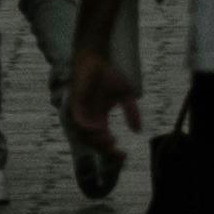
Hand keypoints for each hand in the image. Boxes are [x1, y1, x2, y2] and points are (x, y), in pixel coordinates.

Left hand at [67, 39, 133, 165]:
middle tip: (116, 152)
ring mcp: (81, 113)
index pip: (103, 143)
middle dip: (104, 151)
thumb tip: (138, 131)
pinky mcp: (75, 103)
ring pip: (84, 136)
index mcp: (98, 121)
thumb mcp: (125, 95)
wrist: (96, 57)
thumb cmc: (108, 74)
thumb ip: (131, 112)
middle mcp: (88, 120)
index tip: (124, 156)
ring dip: (96, 141)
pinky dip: (87, 127)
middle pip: (92, 144)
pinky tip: (99, 128)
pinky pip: (78, 121)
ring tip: (109, 141)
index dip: (111, 153)